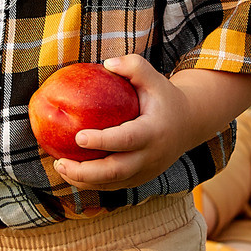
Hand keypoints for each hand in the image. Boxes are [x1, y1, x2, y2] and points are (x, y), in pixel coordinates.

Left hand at [51, 54, 198, 190]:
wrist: (189, 125)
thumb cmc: (164, 98)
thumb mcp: (155, 78)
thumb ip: (134, 66)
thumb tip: (106, 64)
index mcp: (154, 132)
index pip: (127, 140)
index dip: (102, 141)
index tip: (78, 136)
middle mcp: (151, 156)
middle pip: (116, 171)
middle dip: (86, 172)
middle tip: (61, 162)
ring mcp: (146, 172)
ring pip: (112, 184)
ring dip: (84, 181)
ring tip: (61, 167)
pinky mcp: (139, 179)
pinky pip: (113, 186)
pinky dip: (91, 183)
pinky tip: (71, 172)